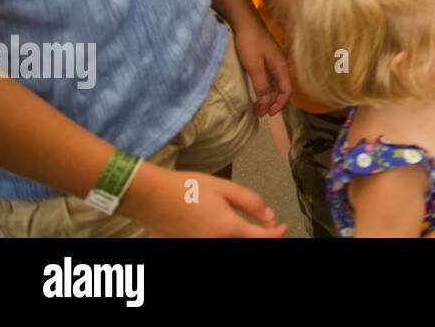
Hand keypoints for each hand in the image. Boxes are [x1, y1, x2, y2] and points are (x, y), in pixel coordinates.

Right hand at [122, 163, 287, 236]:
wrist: (150, 197)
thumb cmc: (185, 188)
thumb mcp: (224, 187)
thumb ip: (251, 202)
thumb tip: (269, 215)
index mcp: (227, 228)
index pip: (263, 239)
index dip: (278, 233)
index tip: (283, 226)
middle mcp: (215, 243)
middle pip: (248, 245)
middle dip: (262, 237)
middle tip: (267, 225)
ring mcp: (201, 247)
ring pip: (232, 246)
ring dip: (244, 239)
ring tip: (249, 226)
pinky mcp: (190, 248)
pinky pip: (215, 245)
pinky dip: (226, 239)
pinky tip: (225, 228)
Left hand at [231, 17, 291, 115]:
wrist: (244, 22)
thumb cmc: (250, 42)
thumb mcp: (254, 66)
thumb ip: (261, 84)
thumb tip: (266, 102)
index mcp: (280, 66)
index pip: (286, 90)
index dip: (280, 104)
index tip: (269, 114)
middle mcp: (279, 65)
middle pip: (279, 88)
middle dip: (270, 102)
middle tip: (258, 113)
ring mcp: (271, 61)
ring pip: (273, 83)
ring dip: (266, 96)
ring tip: (255, 106)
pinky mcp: (263, 58)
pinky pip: (267, 77)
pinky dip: (262, 87)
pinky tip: (254, 91)